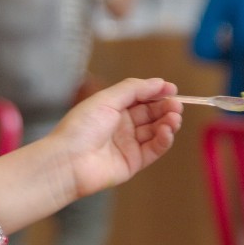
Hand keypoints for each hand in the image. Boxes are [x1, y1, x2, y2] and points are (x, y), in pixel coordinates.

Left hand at [48, 77, 182, 199]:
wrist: (67, 162)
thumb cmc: (80, 128)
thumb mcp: (106, 100)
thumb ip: (133, 89)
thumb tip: (159, 82)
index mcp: (112, 108)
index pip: (141, 97)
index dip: (157, 92)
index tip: (173, 89)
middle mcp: (121, 125)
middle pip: (151, 114)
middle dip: (165, 107)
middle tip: (177, 105)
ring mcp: (128, 144)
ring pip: (155, 131)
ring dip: (168, 123)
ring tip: (174, 117)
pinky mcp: (133, 162)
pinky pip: (154, 149)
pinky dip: (164, 139)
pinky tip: (167, 131)